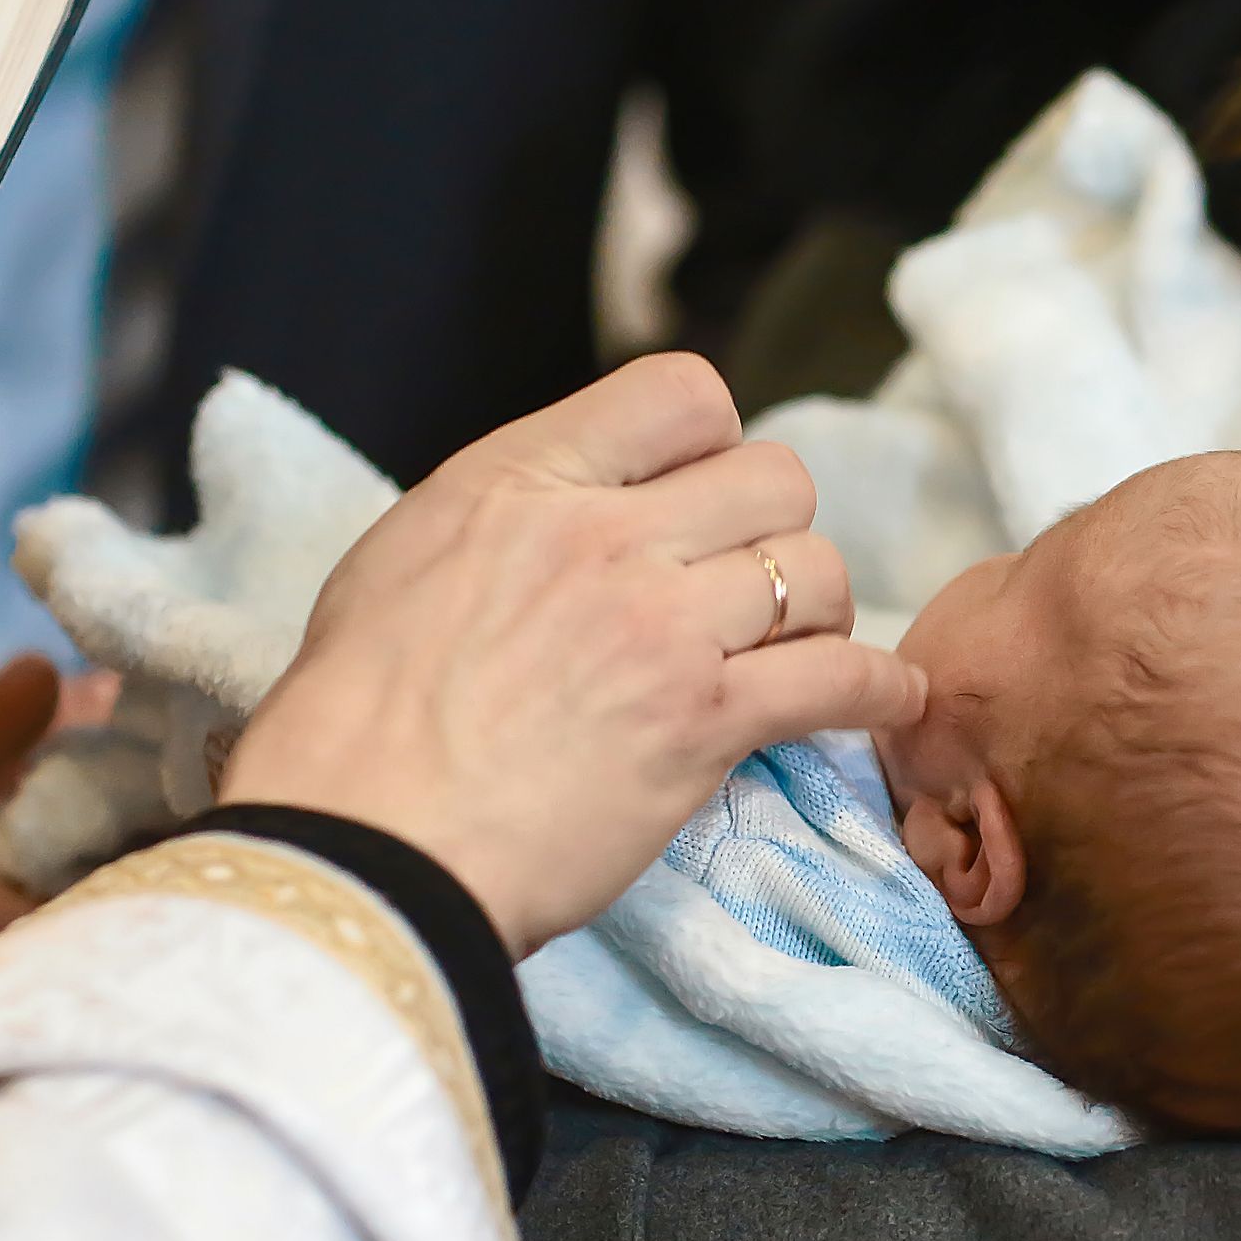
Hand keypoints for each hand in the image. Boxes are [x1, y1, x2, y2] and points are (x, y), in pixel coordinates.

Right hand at [220, 353, 924, 954]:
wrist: (362, 846)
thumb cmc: (352, 727)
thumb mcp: (406, 561)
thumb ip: (509, 519)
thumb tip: (577, 514)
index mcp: (521, 481)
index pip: (682, 393)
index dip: (711, 443)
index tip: (701, 498)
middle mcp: (602, 535)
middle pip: (775, 479)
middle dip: (775, 532)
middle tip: (747, 592)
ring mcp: (661, 628)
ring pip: (818, 572)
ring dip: (820, 614)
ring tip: (796, 653)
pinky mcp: (704, 724)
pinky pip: (840, 680)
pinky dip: (879, 692)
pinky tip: (889, 702)